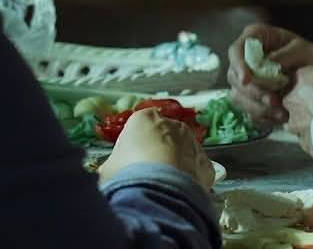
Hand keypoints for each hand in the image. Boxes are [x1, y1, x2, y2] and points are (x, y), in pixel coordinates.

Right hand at [98, 108, 213, 190]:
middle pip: (162, 137)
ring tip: (161, 187)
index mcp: (144, 119)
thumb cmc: (129, 175)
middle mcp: (172, 125)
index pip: (138, 126)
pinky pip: (196, 170)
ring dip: (174, 166)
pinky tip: (178, 193)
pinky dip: (189, 180)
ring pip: (182, 152)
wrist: (159, 193)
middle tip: (144, 175)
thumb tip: (106, 174)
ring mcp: (192, 143)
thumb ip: (110, 166)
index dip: (132, 145)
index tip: (127, 161)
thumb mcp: (107, 169)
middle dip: (155, 153)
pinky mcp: (206, 165)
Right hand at [227, 23, 312, 124]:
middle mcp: (246, 57)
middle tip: (272, 101)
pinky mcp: (251, 96)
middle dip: (252, 91)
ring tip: (280, 113)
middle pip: (234, 76)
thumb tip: (268, 61)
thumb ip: (288, 54)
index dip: (238, 65)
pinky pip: (247, 107)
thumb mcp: (304, 50)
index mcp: (256, 38)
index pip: (236, 50)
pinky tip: (279, 115)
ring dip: (257, 106)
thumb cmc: (311, 57)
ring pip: (238, 95)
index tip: (246, 80)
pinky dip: (262, 114)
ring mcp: (247, 78)